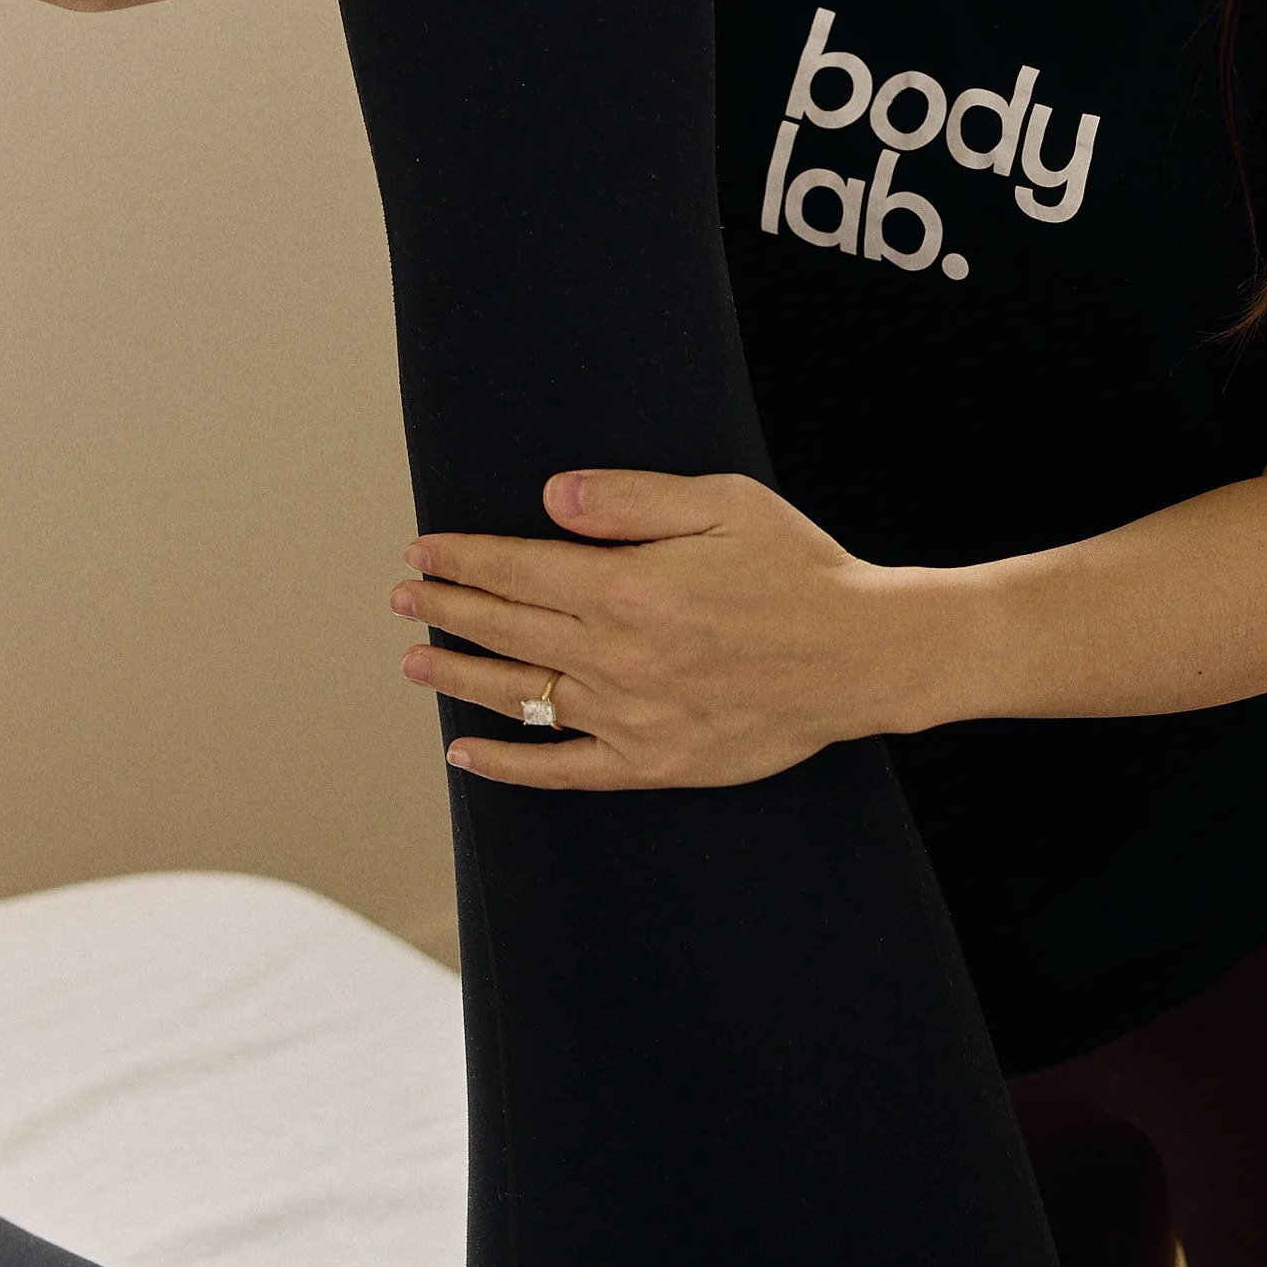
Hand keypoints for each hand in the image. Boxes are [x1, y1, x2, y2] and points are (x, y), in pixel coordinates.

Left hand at [393, 469, 922, 789]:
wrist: (863, 655)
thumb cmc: (797, 568)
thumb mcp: (723, 503)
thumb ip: (630, 498)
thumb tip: (547, 497)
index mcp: (628, 587)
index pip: (517, 569)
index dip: (463, 559)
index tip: (423, 550)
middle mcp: (617, 655)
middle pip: (507, 627)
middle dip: (447, 607)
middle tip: (403, 595)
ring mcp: (630, 715)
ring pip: (520, 695)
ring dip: (459, 675)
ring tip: (412, 661)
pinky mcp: (653, 761)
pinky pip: (562, 768)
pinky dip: (507, 764)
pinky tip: (464, 752)